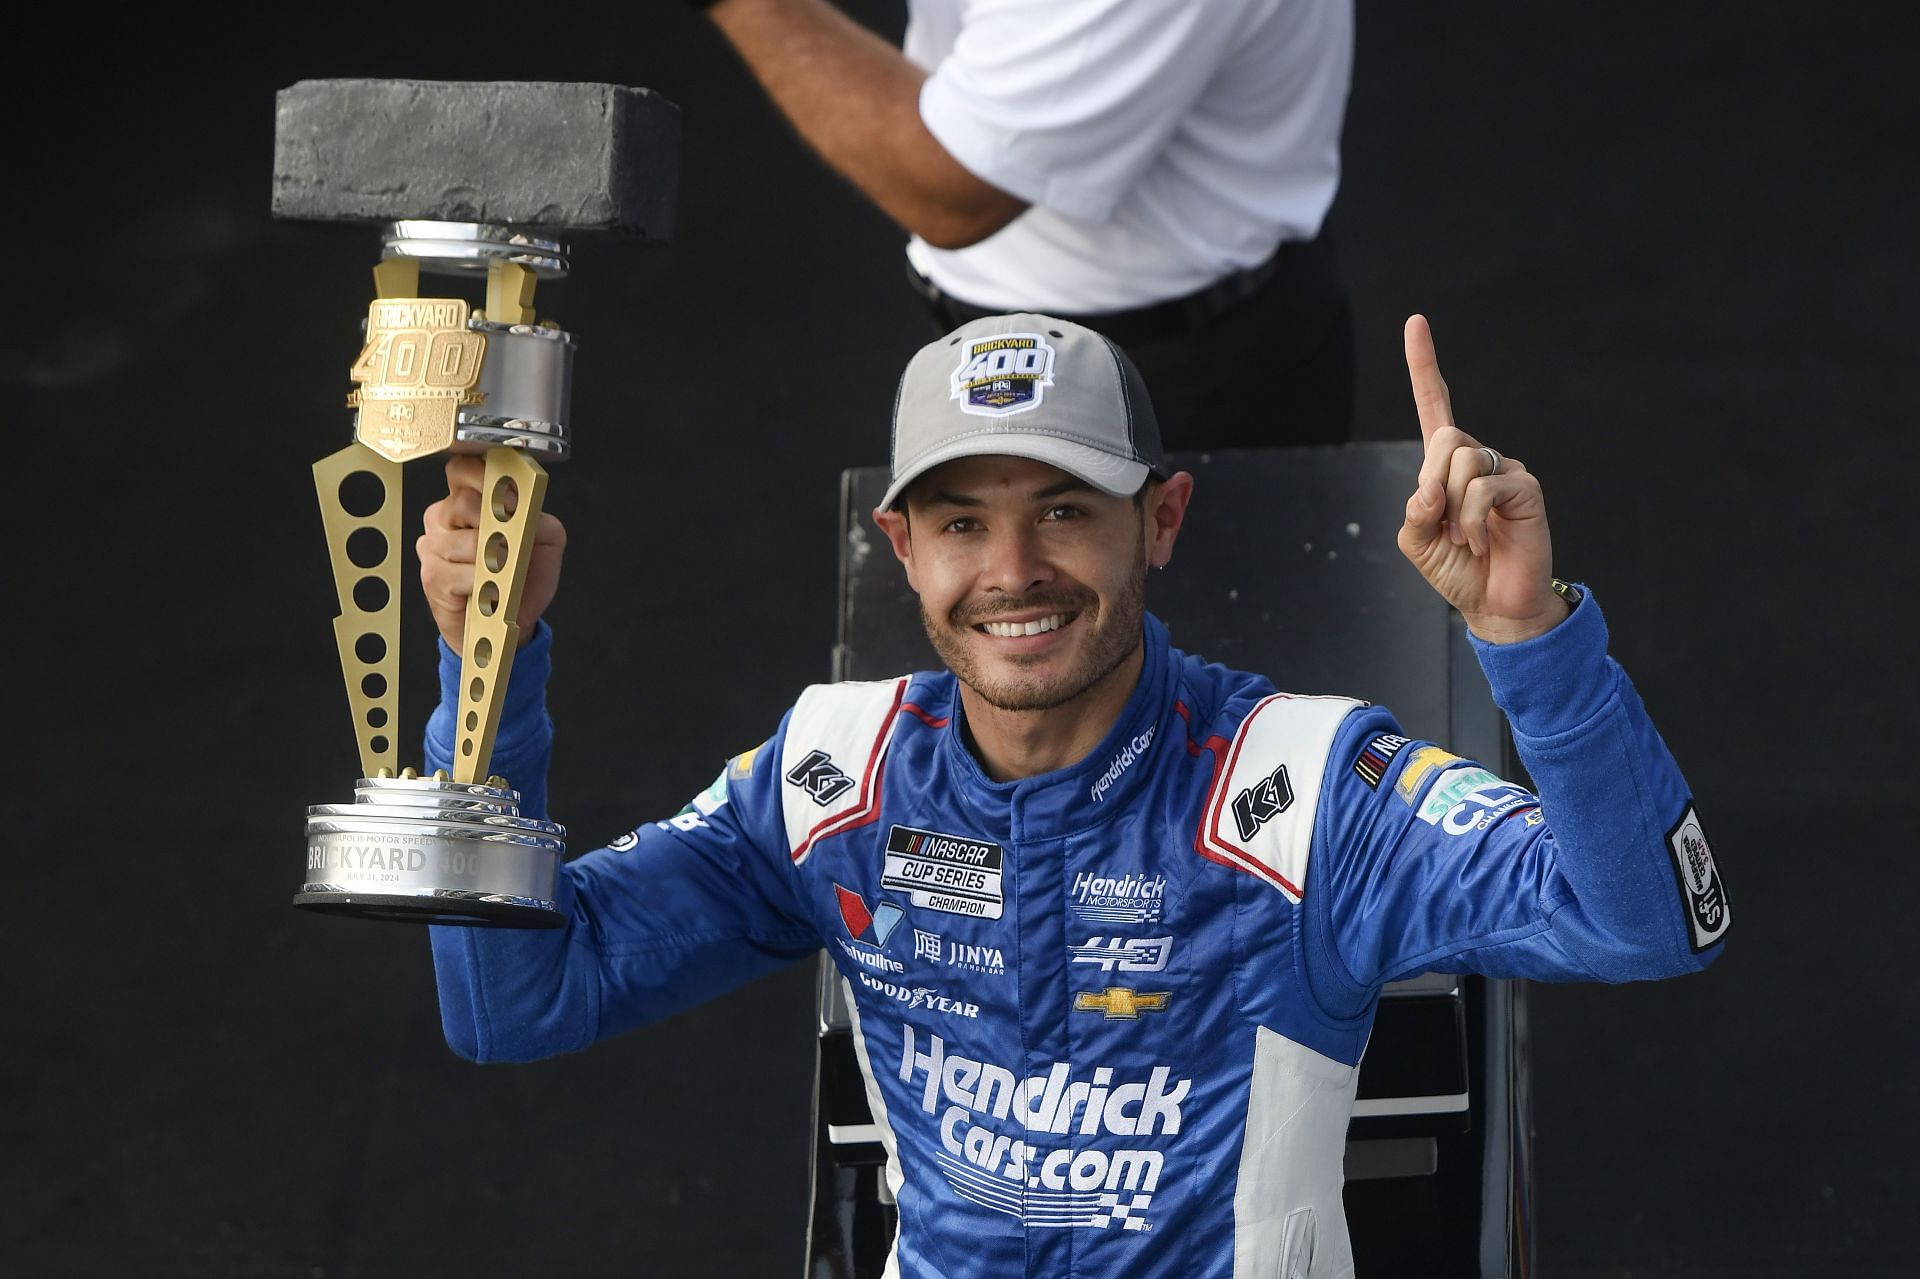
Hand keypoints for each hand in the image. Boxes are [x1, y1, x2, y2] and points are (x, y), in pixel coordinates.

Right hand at [417, 455, 567, 649]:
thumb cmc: (521, 578)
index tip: (505, 492)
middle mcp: (446, 518)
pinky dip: (481, 582)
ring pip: (463, 540)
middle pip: (463, 503)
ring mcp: (434, 546)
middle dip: (495, 522)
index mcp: (469, 500)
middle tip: (512, 540)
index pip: (462, 470)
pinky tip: (489, 588)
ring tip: (504, 570)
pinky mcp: (432, 576)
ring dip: (492, 557)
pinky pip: (458, 572)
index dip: (482, 475)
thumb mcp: (544, 541)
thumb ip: (538, 517)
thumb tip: (527, 508)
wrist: (508, 621)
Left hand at [1396, 315, 1564, 644]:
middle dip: (1433, 482)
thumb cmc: (1457, 570)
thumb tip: (1430, 486)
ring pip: (1463, 462)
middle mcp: (1477, 459)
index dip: (1424, 365)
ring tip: (1466, 540)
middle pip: (1444, 437)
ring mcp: (1504, 470)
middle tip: (1440, 522)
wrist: (1495, 605)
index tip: (1415, 321)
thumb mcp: (1417, 541)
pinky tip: (1481, 543)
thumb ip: (1415, 509)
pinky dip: (1471, 521)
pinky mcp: (1525, 488)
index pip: (1435, 405)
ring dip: (1452, 511)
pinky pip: (1484, 488)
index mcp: (1445, 466)